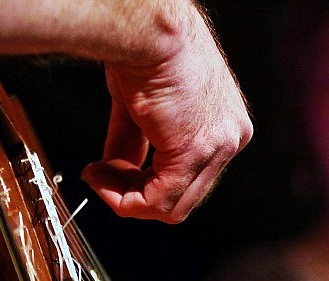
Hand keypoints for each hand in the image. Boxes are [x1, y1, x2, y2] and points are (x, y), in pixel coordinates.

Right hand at [82, 5, 252, 223]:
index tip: (110, 172)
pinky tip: (102, 175)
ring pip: (172, 205)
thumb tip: (114, 170)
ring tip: (99, 175)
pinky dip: (125, 198)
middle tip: (101, 178)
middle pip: (184, 196)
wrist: (148, 27)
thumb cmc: (146, 48)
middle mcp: (230, 138)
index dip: (145, 183)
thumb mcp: (142, 107)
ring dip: (127, 198)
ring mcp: (219, 147)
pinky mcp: (197, 152)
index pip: (190, 178)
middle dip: (135, 194)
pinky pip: (159, 200)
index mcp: (224, 125)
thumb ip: (134, 145)